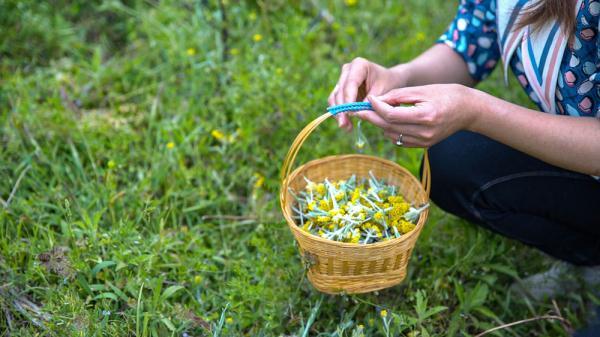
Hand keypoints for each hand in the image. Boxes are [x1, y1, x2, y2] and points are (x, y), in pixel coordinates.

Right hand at [328, 58, 407, 130]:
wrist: (389, 81)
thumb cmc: (388, 84)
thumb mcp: (383, 92)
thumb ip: (370, 101)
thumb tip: (355, 112)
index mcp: (359, 65)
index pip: (350, 83)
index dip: (348, 99)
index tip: (349, 114)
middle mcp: (347, 70)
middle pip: (340, 91)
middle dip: (341, 109)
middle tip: (344, 125)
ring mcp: (342, 78)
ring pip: (335, 97)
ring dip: (339, 113)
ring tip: (346, 128)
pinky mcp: (341, 88)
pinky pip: (336, 102)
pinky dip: (340, 113)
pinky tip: (346, 125)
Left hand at [354, 84, 475, 146]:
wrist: (468, 110)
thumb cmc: (446, 94)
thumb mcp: (423, 90)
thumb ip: (399, 96)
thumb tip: (376, 100)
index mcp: (425, 116)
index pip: (391, 115)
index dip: (376, 107)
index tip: (367, 99)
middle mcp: (424, 132)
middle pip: (388, 127)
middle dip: (371, 118)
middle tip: (357, 110)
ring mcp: (424, 141)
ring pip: (391, 135)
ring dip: (380, 124)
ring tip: (376, 112)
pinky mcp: (423, 146)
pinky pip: (399, 140)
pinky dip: (390, 130)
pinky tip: (390, 121)